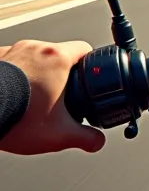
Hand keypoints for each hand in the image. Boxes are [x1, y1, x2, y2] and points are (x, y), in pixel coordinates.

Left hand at [0, 40, 105, 154]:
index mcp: (57, 58)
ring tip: (32, 98)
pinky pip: (11, 62)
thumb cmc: (17, 118)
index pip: (84, 49)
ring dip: (36, 72)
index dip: (90, 63)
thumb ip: (84, 137)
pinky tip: (14, 94)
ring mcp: (13, 50)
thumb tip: (96, 141)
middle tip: (59, 96)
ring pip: (33, 57)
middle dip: (60, 73)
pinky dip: (15, 74)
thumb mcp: (58, 134)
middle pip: (58, 54)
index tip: (88, 76)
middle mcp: (36, 48)